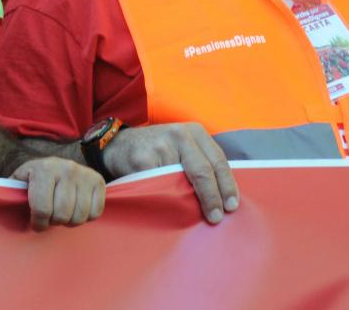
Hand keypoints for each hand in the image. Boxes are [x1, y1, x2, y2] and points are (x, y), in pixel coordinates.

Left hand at [11, 157, 104, 230]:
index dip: (38, 223)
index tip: (36, 223)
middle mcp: (66, 168)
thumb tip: (1, 207)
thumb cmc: (33, 178)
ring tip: (61, 213)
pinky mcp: (98, 181)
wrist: (55, 163)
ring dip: (69, 221)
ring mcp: (85, 174)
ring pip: (79, 217)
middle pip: (62, 214)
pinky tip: (76, 209)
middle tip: (49, 217)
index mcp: (43, 168)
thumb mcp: (19, 181)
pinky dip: (85, 217)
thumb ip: (12, 194)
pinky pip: (95, 213)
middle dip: (53, 222)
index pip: (42, 209)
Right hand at [102, 123, 239, 223]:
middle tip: (216, 217)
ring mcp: (160, 146)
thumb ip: (202, 161)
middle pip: (203, 171)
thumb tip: (224, 195)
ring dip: (189, 202)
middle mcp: (179, 135)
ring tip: (194, 216)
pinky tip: (170, 208)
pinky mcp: (143, 159)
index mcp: (195, 132)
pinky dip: (167, 200)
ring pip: (181, 181)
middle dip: (212, 197)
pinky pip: (160, 186)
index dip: (226, 186)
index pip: (218, 161)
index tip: (231, 207)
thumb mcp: (183, 145)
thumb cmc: (157, 150)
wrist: (117, 145)